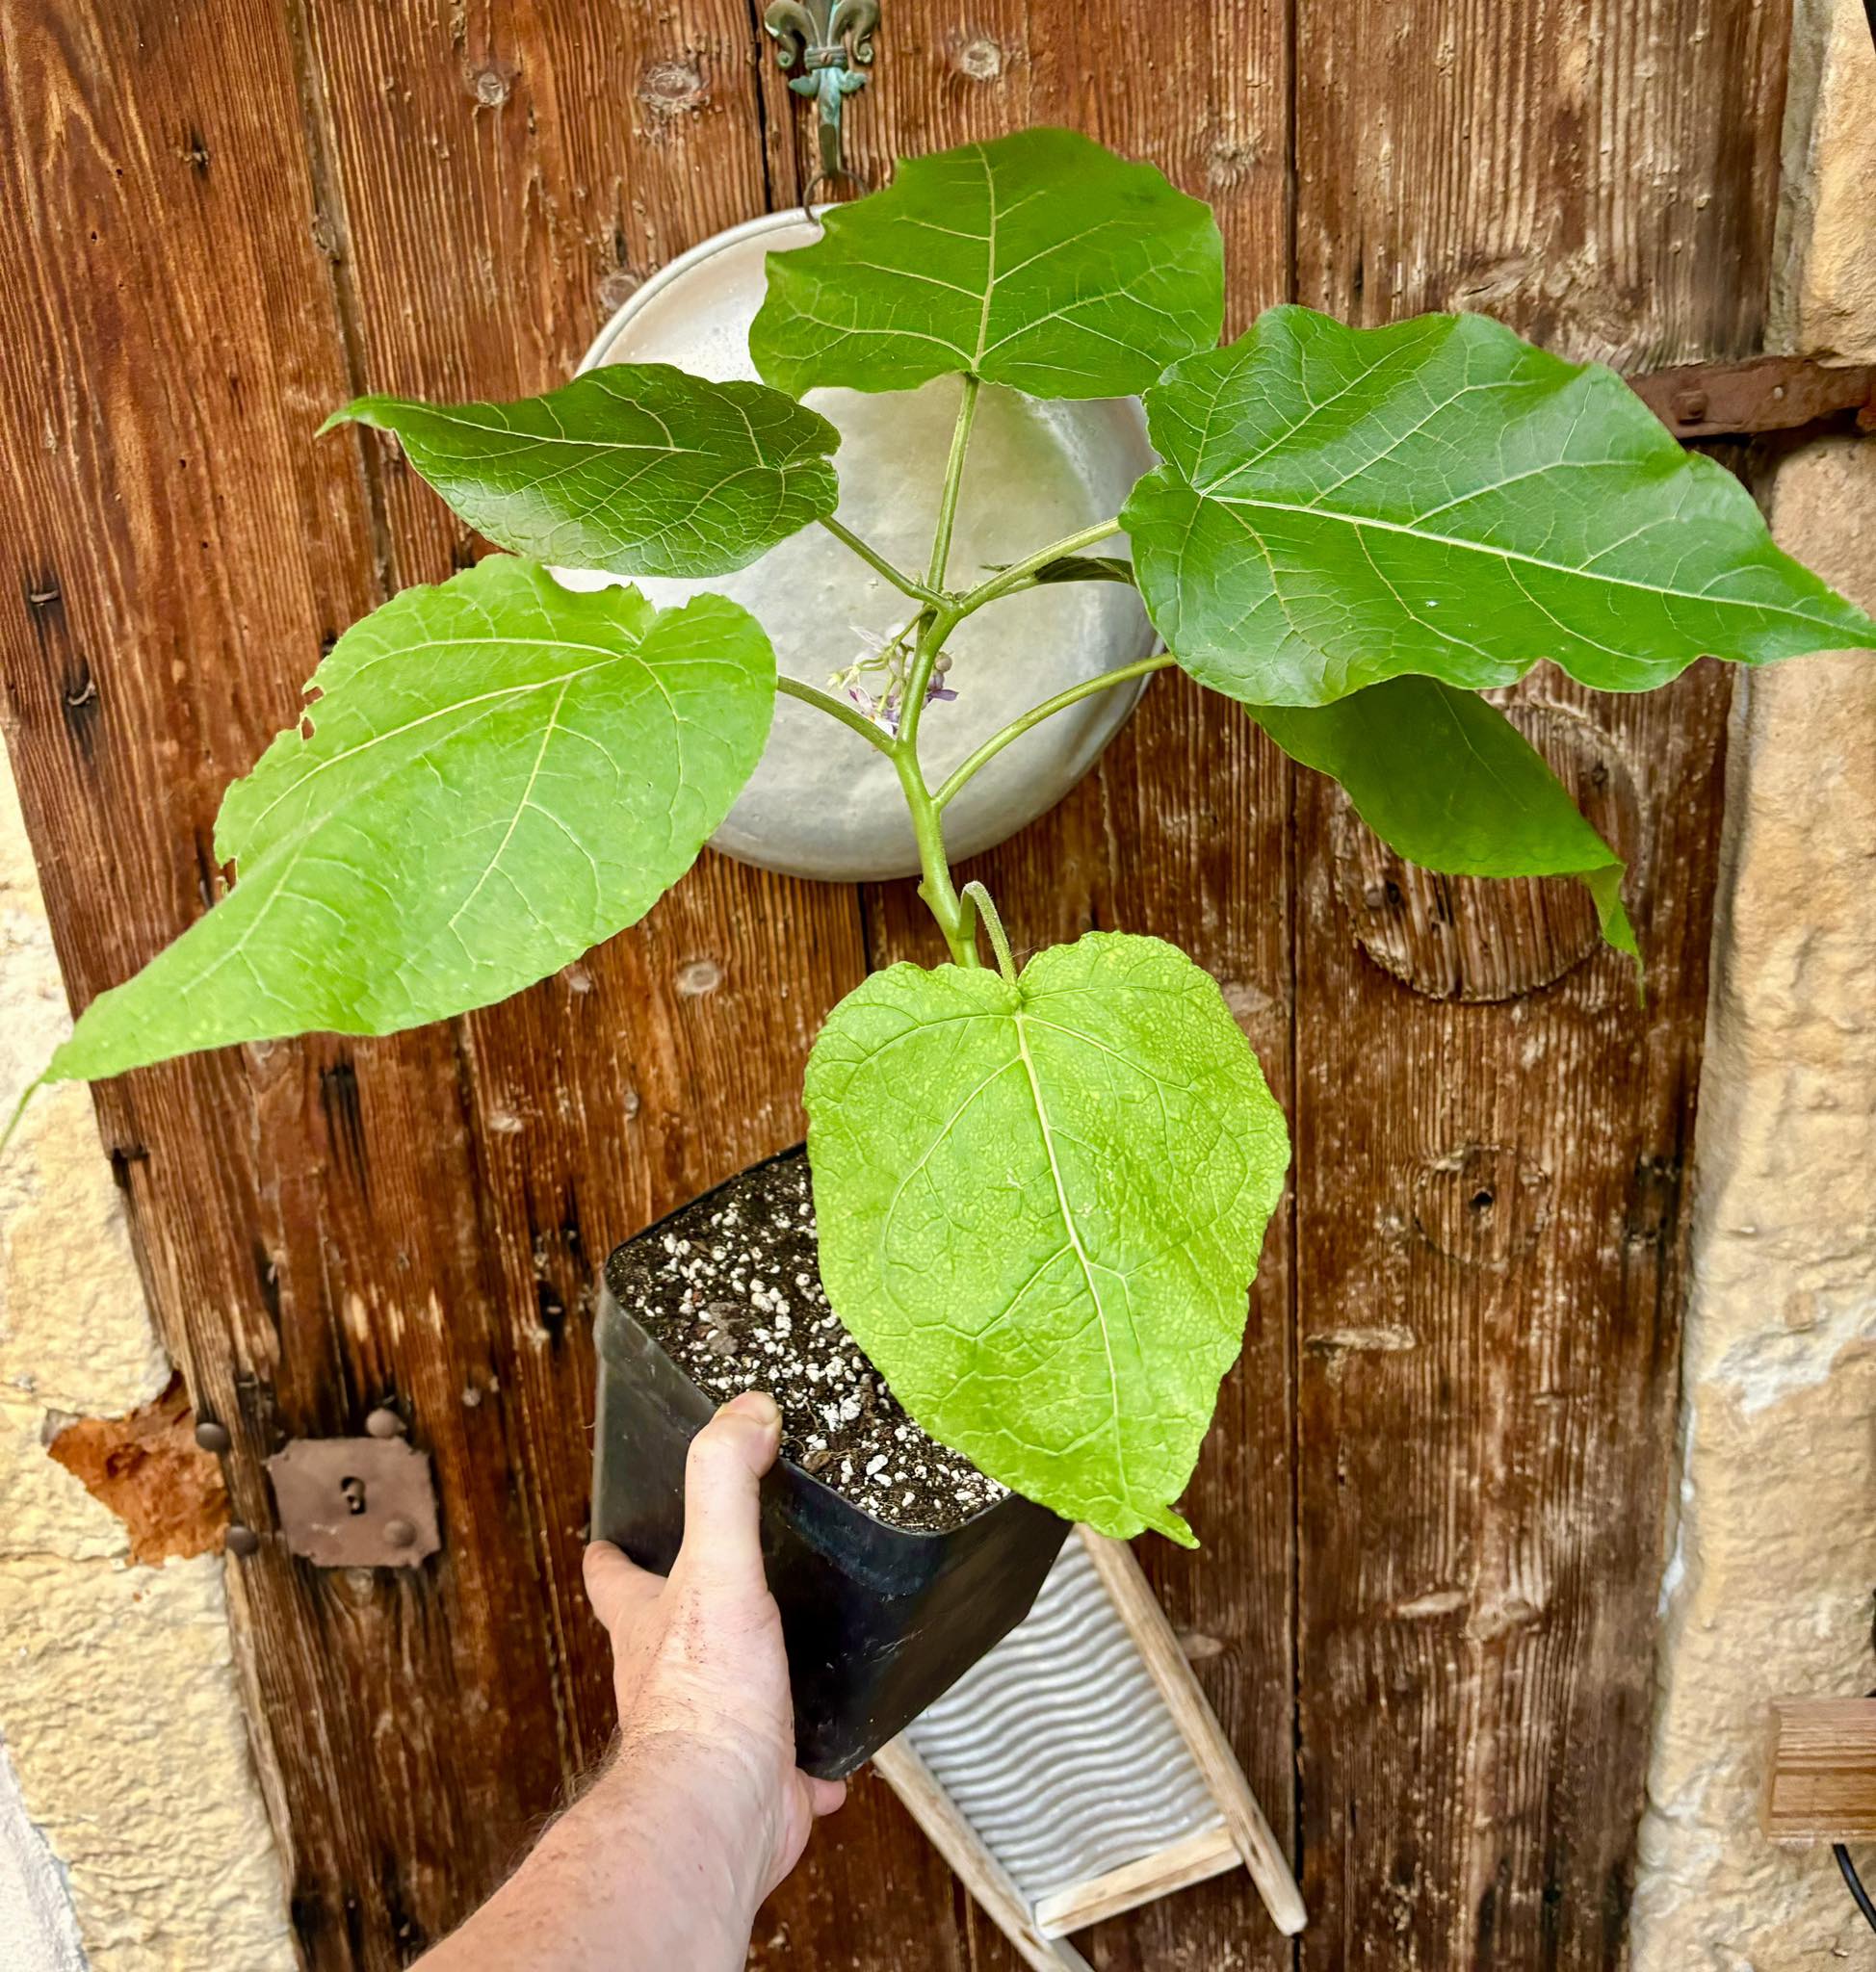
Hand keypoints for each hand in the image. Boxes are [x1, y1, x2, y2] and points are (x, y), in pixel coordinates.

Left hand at [583, 1391, 845, 1917]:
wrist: (725, 1808)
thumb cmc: (706, 1694)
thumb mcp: (716, 1565)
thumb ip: (724, 1482)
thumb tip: (744, 1410)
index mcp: (650, 1623)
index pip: (615, 1577)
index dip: (612, 1555)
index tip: (607, 1539)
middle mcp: (669, 1676)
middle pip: (666, 1634)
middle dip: (685, 1613)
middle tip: (715, 1585)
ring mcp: (717, 1729)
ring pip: (732, 1695)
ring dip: (757, 1678)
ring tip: (793, 1655)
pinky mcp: (765, 1774)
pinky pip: (796, 1760)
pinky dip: (815, 1755)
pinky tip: (839, 1750)